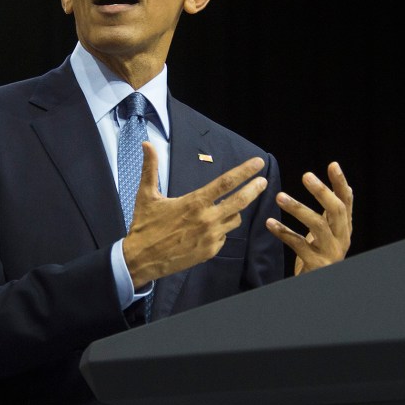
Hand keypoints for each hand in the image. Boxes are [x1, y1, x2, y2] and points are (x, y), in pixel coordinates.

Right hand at [122, 142, 267, 285]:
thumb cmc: (144, 226)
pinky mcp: (210, 251)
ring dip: (233, 211)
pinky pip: (224, 236)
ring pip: (234, 219)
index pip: (226, 182)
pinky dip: (220, 230)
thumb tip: (147, 144)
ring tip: (225, 207)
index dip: (245, 171)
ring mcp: (211, 237)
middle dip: (255, 189)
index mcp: (194, 202)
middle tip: (263, 181)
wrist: (141, 259)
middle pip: (240, 201)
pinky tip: (208, 229)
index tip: (258, 163)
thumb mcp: (146, 195)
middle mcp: (207, 219)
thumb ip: (150, 169)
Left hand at [266, 161, 352, 274]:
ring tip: (279, 196)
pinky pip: (299, 245)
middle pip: (336, 211)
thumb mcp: (330, 233)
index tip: (333, 164)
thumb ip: (333, 214)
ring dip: (298, 208)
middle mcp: (342, 239)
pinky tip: (270, 223)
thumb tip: (342, 186)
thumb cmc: (321, 256)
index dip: (340, 183)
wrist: (317, 285)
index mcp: (345, 228)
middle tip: (306, 176)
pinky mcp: (316, 264)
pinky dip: (284, 232)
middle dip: (322, 192)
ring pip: (317, 226)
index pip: (346, 201)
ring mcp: (330, 252)